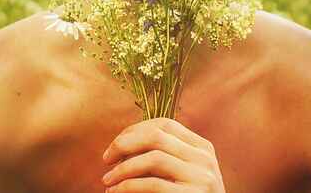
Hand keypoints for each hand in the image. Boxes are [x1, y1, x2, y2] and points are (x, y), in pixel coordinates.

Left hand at [101, 117, 225, 191]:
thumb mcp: (183, 174)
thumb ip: (164, 156)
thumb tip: (122, 142)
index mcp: (202, 148)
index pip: (165, 125)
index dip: (135, 130)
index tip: (116, 145)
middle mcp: (204, 159)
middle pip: (156, 136)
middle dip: (124, 144)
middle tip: (106, 159)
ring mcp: (201, 178)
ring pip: (153, 158)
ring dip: (122, 169)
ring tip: (107, 180)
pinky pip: (152, 185)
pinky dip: (127, 187)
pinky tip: (116, 192)